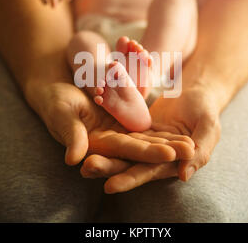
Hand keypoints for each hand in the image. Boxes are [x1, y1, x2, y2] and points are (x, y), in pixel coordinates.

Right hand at [25, 81, 194, 165]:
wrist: (55, 88)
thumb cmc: (54, 102)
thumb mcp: (61, 115)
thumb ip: (71, 136)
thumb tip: (75, 160)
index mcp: (97, 144)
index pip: (127, 150)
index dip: (148, 152)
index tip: (170, 154)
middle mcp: (111, 141)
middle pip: (143, 146)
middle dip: (167, 149)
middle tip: (191, 150)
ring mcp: (117, 131)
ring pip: (147, 136)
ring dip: (169, 139)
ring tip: (193, 142)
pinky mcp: (121, 118)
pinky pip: (144, 122)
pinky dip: (161, 126)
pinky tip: (179, 126)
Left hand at [80, 86, 221, 193]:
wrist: (196, 92)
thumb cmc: (206, 111)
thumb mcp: (208, 129)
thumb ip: (200, 152)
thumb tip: (184, 175)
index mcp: (171, 162)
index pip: (147, 172)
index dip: (130, 179)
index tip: (109, 186)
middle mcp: (154, 157)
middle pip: (128, 163)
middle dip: (108, 168)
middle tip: (87, 168)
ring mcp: (144, 142)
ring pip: (121, 150)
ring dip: (103, 155)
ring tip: (83, 158)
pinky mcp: (137, 129)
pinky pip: (121, 132)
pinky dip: (107, 136)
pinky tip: (89, 138)